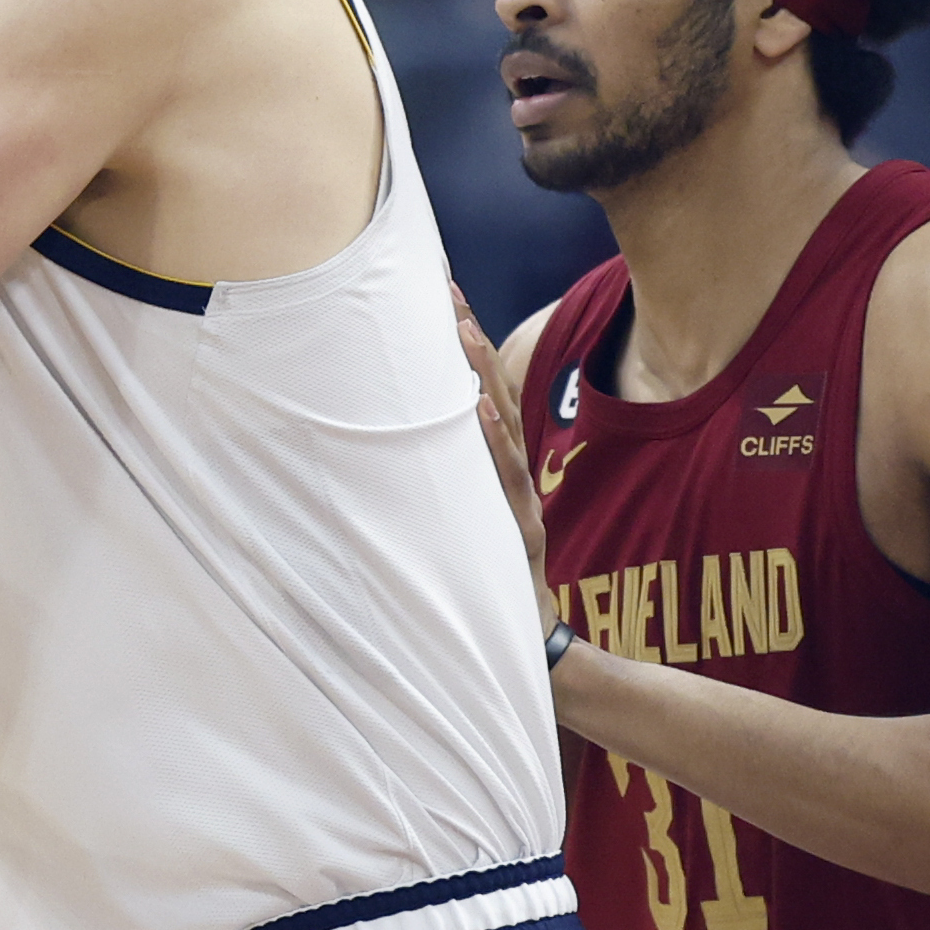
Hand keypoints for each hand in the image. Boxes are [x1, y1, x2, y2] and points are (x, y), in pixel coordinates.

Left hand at [454, 286, 557, 643]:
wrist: (529, 640)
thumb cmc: (489, 581)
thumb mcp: (462, 524)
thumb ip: (446, 488)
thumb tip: (401, 455)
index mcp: (496, 470)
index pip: (482, 393)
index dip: (466, 346)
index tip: (443, 295)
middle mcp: (510, 475)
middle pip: (493, 393)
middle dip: (470, 340)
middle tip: (446, 289)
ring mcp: (517, 501)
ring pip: (500, 426)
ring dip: (480, 375)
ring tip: (460, 329)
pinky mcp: (519, 532)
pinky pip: (507, 481)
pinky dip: (495, 443)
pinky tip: (480, 410)